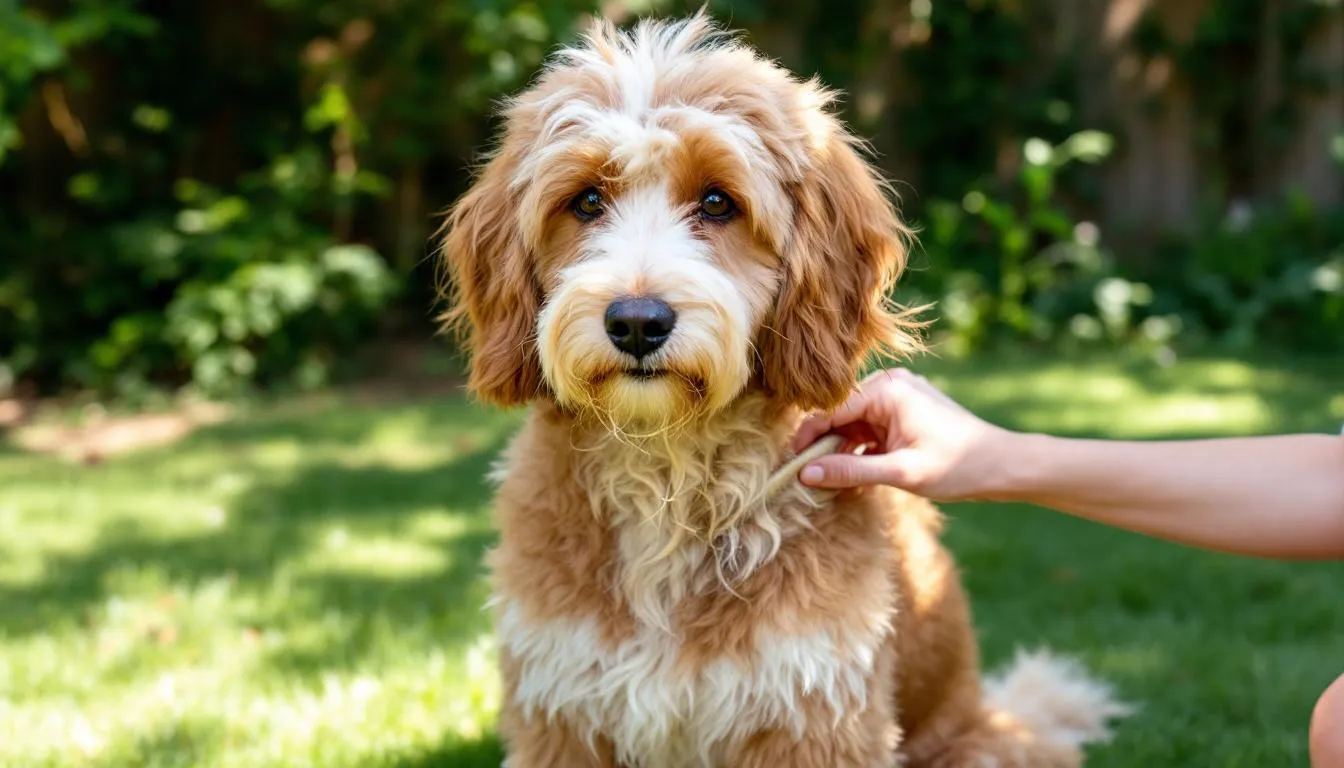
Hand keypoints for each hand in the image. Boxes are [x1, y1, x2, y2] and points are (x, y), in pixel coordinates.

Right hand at [792, 368, 1013, 500]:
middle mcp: (891, 385)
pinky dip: (861, 450)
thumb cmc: (958, 466)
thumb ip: (851, 470)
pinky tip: (854, 475)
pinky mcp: (906, 413)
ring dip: (842, 451)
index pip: (831, 411)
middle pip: (840, 416)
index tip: (788, 465)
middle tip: (804, 477)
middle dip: (823, 446)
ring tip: (827, 481)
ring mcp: (899, 398)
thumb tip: (806, 474)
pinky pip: (871, 429)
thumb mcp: (900, 472)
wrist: (1004, 466)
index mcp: (888, 390)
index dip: (808, 438)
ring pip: (854, 424)